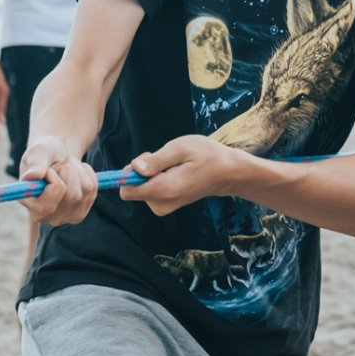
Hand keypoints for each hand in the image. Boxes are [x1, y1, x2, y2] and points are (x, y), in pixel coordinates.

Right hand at [19, 136, 96, 224]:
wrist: (58, 156)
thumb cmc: (45, 153)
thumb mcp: (39, 151)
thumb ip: (35, 163)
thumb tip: (31, 176)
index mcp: (28, 202)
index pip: (48, 206)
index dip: (55, 182)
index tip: (50, 169)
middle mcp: (44, 215)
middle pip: (73, 197)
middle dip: (71, 172)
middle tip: (61, 166)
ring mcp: (63, 217)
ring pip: (85, 192)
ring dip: (79, 172)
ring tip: (68, 167)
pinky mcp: (79, 213)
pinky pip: (93, 190)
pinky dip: (88, 175)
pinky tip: (77, 173)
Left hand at [120, 135, 241, 216]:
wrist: (227, 173)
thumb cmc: (207, 156)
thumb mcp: (181, 148)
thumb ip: (156, 160)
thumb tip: (134, 168)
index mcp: (164, 190)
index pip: (127, 190)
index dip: (129, 173)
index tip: (147, 160)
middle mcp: (162, 203)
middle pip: (133, 188)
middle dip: (143, 171)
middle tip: (166, 159)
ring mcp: (164, 207)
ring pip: (141, 189)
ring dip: (152, 174)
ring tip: (175, 165)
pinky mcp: (165, 205)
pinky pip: (149, 191)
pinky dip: (157, 179)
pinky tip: (174, 173)